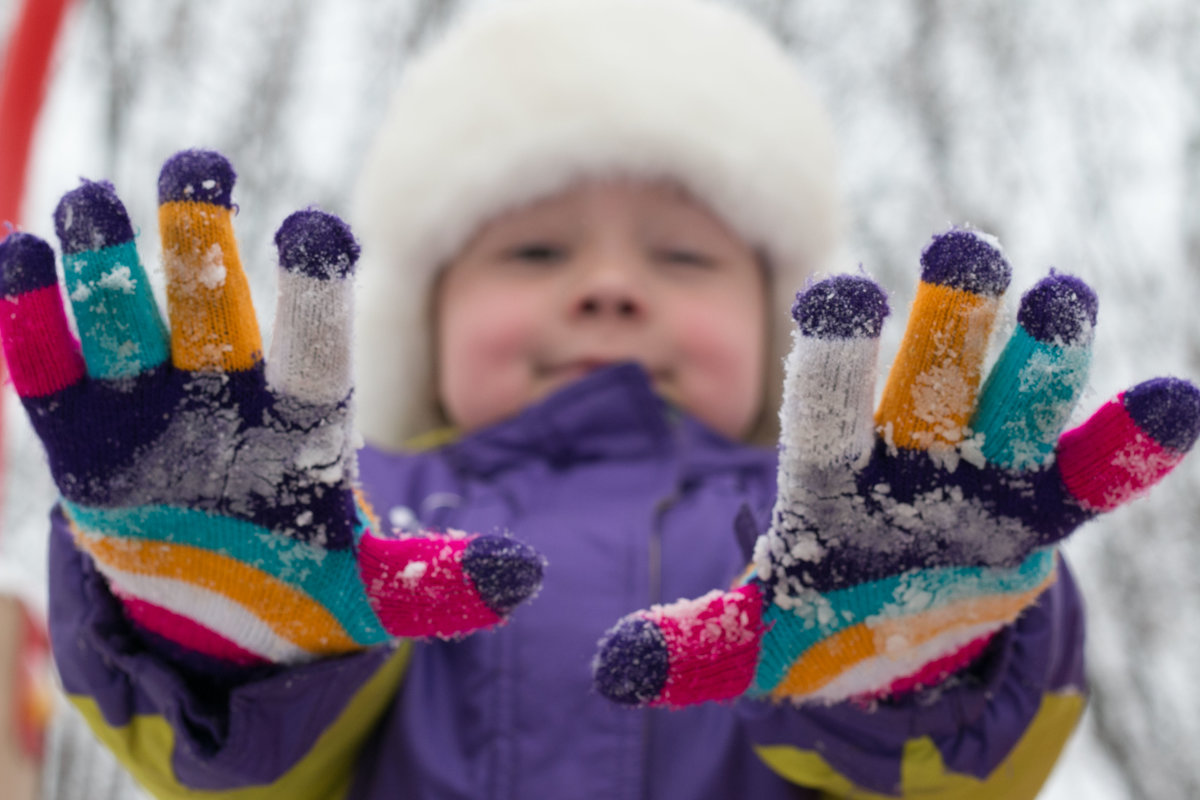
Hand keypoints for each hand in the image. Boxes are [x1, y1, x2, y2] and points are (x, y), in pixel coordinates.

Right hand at [0, 150, 542, 665]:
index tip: (320, 227)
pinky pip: (54, 369)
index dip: (315, 292)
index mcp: (302, 421)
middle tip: (197, 167)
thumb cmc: (307, 583)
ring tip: (92, 201)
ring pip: (129, 319)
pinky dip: (34, 318)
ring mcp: (151, 411)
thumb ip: (435, 579)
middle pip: (216, 307)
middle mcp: (227, 397)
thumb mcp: (372, 591)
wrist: (223, 612)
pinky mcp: (85, 437)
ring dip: (109, 263)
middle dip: (202, 242)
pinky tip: (19, 256)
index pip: (314, 347)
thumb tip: (526, 579)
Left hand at [593, 229, 1198, 706]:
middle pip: (930, 372)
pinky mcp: (1041, 512)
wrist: (889, 626)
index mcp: (830, 471)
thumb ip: (696, 643)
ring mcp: (982, 476)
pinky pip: (1090, 473)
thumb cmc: (815, 612)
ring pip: (1014, 400)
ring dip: (1039, 353)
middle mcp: (907, 453)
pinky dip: (1127, 443)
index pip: (827, 404)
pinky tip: (1172, 401)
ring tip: (1063, 297)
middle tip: (961, 250)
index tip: (840, 291)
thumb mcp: (755, 634)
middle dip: (946, 317)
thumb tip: (612, 670)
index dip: (835, 353)